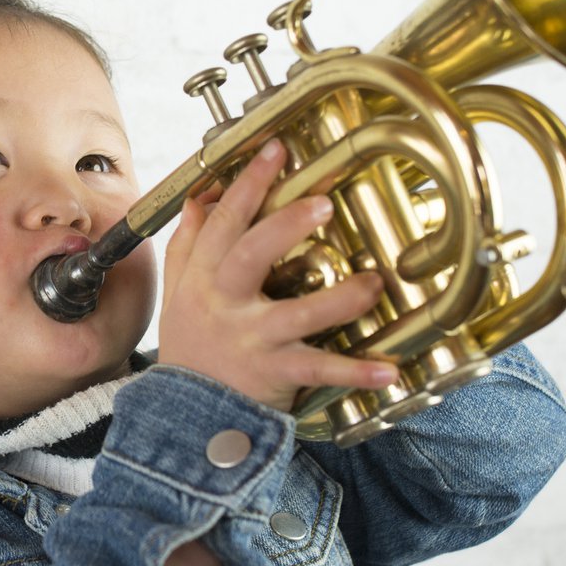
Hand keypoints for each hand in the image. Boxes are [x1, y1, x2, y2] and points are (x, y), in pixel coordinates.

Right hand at [157, 137, 400, 412]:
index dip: (248, 184)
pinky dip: (354, 373)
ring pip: (295, 315)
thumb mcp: (177, 291)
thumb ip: (187, 244)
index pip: (223, 221)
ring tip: (374, 283)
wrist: (187, 414)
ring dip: (338, 300)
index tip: (275, 150)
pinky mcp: (275, 374)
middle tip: (323, 202)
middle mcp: (224, 303)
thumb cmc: (191, 346)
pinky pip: (318, 371)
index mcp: (203, 277)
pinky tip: (388, 370)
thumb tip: (199, 197)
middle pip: (250, 255)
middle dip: (285, 226)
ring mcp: (251, 339)